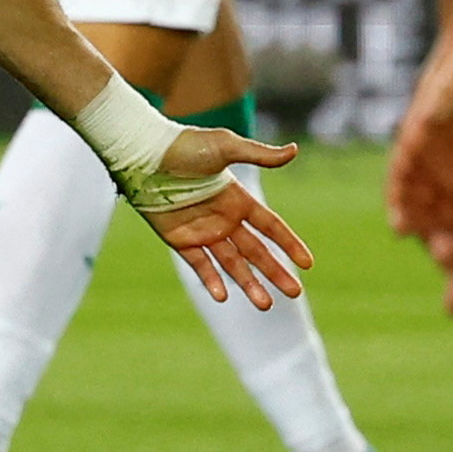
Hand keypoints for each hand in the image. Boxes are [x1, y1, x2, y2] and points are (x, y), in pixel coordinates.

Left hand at [134, 127, 311, 306]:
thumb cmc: (184, 146)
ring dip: (249, 283)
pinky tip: (224, 296)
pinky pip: (200, 265)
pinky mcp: (180, 240)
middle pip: (256, 252)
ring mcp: (202, 231)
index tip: (308, 263)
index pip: (271, 226)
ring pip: (232, 264)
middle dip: (275, 272)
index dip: (289, 243)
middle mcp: (224, 219)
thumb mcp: (226, 147)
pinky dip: (211, 280)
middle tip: (294, 292)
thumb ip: (259, 154)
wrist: (144, 155)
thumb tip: (294, 150)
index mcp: (238, 199)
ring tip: (265, 304)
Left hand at [385, 27, 452, 314]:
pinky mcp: (414, 137)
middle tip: (452, 264)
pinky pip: (402, 175)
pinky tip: (402, 224)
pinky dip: (401, 200)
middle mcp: (452, 183)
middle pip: (445, 231)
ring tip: (429, 246)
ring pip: (420, 208)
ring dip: (423, 231)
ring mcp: (431, 162)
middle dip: (447, 252)